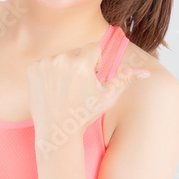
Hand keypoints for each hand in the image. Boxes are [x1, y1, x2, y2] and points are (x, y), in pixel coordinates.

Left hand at [27, 38, 149, 143]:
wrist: (56, 130)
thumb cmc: (84, 114)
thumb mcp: (108, 97)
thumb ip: (125, 79)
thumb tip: (145, 72)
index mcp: (81, 63)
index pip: (93, 48)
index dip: (95, 63)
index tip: (92, 78)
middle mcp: (62, 59)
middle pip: (77, 52)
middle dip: (80, 65)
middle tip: (78, 88)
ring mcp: (45, 63)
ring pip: (62, 57)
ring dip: (66, 68)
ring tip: (66, 90)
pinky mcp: (33, 68)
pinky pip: (47, 63)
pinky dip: (51, 72)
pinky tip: (54, 89)